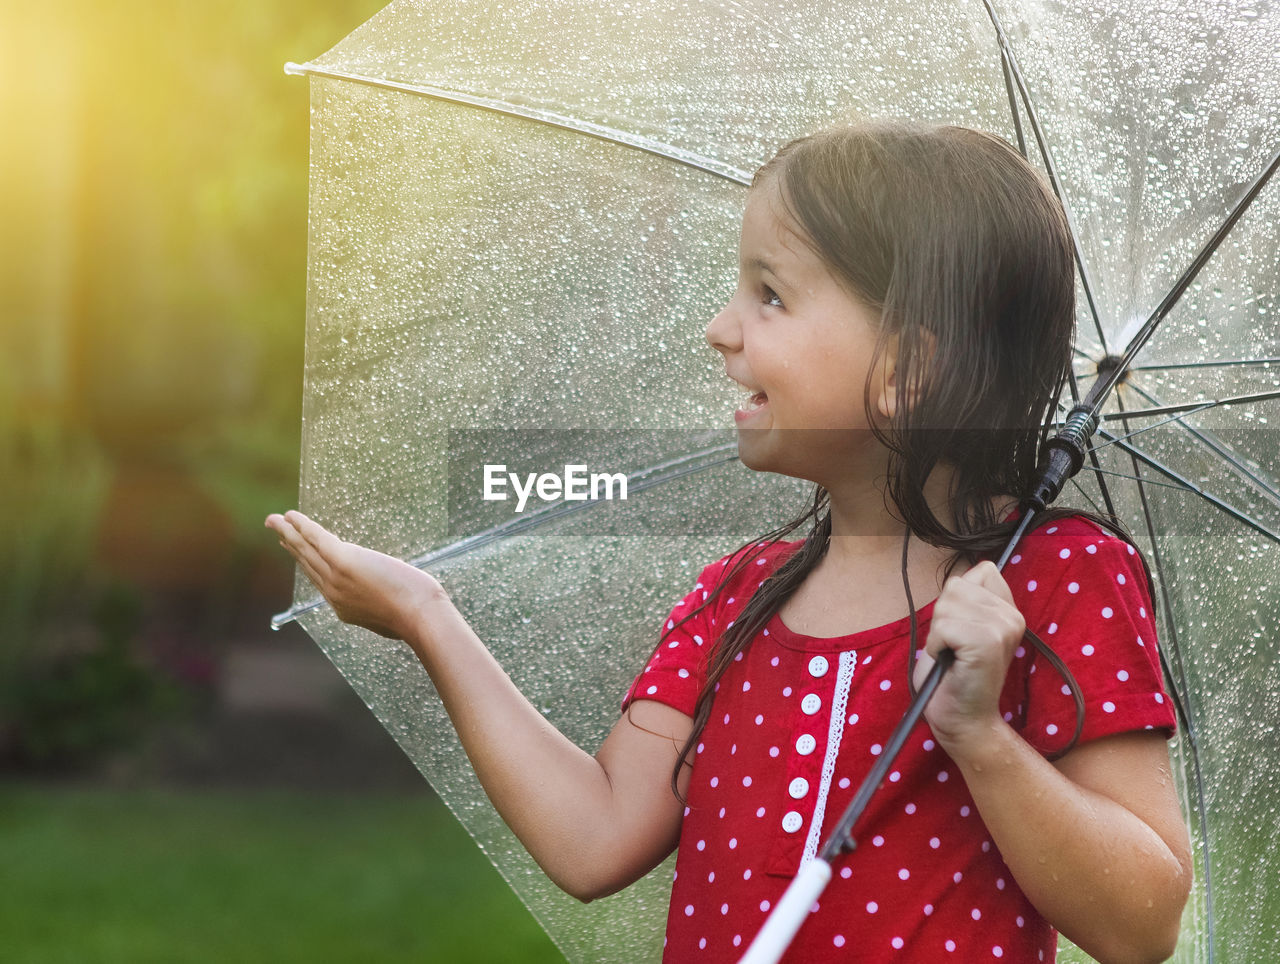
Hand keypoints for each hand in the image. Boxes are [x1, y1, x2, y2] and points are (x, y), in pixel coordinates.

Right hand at [265, 510, 447, 639]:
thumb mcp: (393, 616)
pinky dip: (302, 526)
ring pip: (306, 550)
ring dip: (289, 532)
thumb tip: (390, 602)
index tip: (295, 550)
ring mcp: (336, 578)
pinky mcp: (344, 561)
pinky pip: (316, 539)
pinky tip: (291, 515)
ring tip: (275, 519)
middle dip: (290, 545)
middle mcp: (333, 593)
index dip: (305, 562)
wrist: (420, 618)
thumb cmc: (417, 618)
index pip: (319, 579)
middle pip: (306, 563)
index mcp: (344, 606)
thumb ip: (383, 607)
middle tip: (277, 529)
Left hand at [914, 560, 1024, 755]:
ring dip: (939, 632)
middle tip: (954, 647)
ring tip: (952, 655)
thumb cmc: (954, 676)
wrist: (963, 720)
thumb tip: (971, 571)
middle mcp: (1012, 615)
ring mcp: (1003, 627)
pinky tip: (950, 663)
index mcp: (1009, 610)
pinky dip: (937, 645)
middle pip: (956, 585)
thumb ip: (967, 600)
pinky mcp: (987, 641)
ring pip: (947, 603)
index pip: (981, 570)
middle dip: (943, 616)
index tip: (961, 631)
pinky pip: (944, 626)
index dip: (958, 599)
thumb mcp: (961, 627)